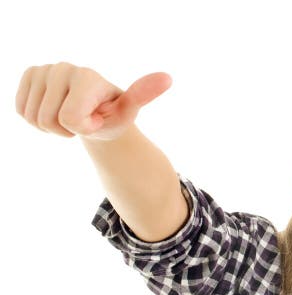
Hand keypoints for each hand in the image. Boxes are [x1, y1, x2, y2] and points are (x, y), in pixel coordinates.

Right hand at [15, 63, 170, 140]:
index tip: (98, 118)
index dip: (85, 128)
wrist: (95, 111)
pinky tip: (55, 111)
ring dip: (52, 127)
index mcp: (87, 76)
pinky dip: (38, 121)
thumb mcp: (129, 110)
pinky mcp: (29, 77)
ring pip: (34, 118)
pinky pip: (22, 112)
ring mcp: (43, 70)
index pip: (71, 119)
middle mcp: (63, 67)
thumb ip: (143, 94)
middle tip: (84, 118)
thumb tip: (167, 78)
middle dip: (68, 129)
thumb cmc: (113, 114)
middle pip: (50, 120)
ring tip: (70, 115)